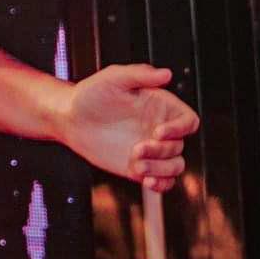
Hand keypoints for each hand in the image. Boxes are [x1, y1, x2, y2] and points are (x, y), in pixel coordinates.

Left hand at [58, 63, 199, 192]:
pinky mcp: (140, 166)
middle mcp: (160, 129)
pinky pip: (163, 181)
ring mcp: (152, 149)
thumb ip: (139, 75)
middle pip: (179, 146)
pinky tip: (147, 181)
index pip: (188, 121)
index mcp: (161, 107)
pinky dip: (161, 185)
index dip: (180, 129)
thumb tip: (167, 73)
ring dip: (161, 170)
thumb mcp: (113, 78)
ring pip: (175, 166)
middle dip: (161, 151)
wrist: (70, 118)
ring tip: (137, 166)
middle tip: (136, 149)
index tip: (158, 132)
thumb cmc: (91, 94)